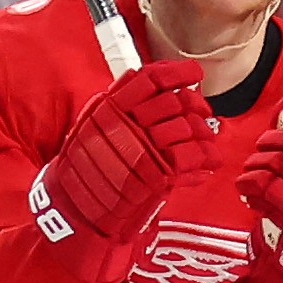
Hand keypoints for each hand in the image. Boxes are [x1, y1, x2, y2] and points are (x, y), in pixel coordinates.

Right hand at [38, 56, 218, 282]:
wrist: (74, 209)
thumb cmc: (84, 169)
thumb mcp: (93, 126)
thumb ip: (120, 106)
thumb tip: (154, 87)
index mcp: (108, 107)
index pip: (148, 78)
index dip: (175, 73)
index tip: (194, 73)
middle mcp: (124, 124)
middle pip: (172, 101)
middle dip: (194, 105)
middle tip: (202, 112)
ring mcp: (139, 149)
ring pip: (185, 127)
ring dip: (201, 132)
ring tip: (205, 139)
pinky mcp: (154, 176)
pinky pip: (190, 157)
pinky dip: (205, 158)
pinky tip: (207, 162)